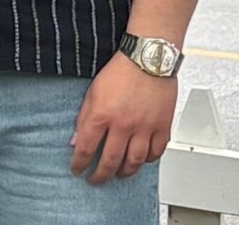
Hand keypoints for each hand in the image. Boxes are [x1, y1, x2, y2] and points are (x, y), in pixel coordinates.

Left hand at [69, 53, 176, 183]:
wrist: (148, 59)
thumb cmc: (120, 71)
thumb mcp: (92, 92)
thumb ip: (84, 118)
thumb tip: (76, 141)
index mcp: (101, 115)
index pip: (85, 148)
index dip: (79, 163)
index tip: (77, 170)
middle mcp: (123, 125)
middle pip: (110, 161)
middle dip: (101, 175)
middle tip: (96, 180)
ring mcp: (145, 128)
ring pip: (134, 162)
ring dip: (124, 172)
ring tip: (118, 174)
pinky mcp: (163, 127)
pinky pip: (156, 152)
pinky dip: (148, 160)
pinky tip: (141, 161)